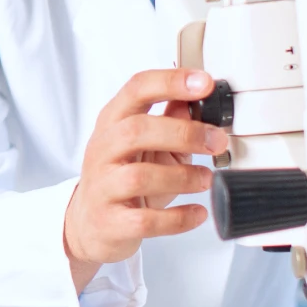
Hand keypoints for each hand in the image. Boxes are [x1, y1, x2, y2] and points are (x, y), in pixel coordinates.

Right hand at [63, 69, 227, 293]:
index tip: (205, 83)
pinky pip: (145, 220)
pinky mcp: (110, 222)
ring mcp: (102, 187)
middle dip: (183, 133)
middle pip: (136, 130)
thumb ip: (170, 122)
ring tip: (205, 179)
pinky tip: (197, 213)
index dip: (171, 82)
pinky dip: (177, 218)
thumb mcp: (146, 146)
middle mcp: (103, 150)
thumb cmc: (122, 179)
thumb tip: (198, 101)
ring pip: (139, 176)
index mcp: (113, 123)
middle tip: (216, 141)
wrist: (90, 224)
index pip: (137, 89)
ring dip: (182, 177)